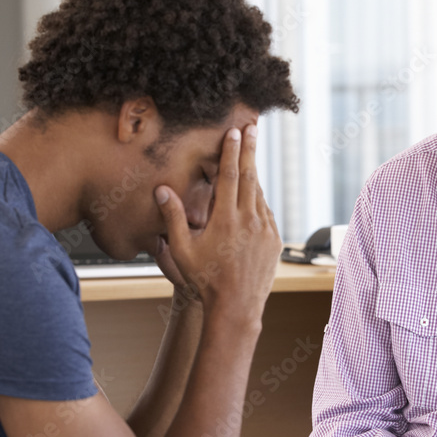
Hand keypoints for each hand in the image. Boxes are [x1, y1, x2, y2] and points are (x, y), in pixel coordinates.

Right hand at [154, 125, 281, 323]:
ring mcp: (265, 230)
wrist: (236, 308)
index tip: (235, 132)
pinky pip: (266, 214)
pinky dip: (258, 202)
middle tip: (252, 128)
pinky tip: (252, 198)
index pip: (229, 176)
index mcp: (226, 219)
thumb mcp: (182, 250)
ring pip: (259, 195)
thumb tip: (162, 189)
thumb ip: (173, 217)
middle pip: (250, 176)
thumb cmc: (205, 280)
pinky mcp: (274, 241)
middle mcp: (249, 220)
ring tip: (248, 160)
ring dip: (253, 176)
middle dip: (250, 151)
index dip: (232, 151)